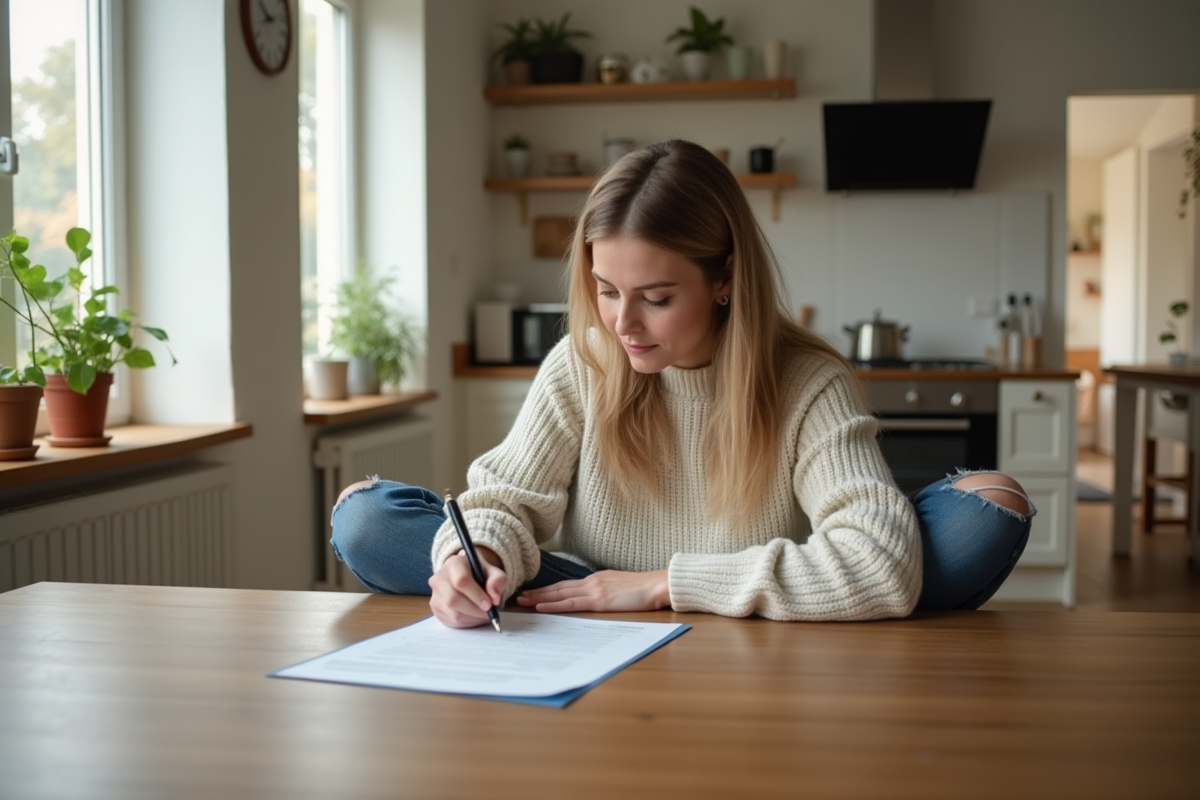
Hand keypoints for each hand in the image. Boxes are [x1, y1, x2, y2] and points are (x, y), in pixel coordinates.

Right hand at [428, 547, 507, 627]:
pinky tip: (474, 615)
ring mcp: (435, 594)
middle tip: (488, 613)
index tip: (490, 604)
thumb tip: (494, 597)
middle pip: (453, 599)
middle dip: (475, 610)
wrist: (469, 578)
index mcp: (454, 563)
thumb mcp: (494, 573)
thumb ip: (498, 581)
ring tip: (483, 614)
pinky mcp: (435, 608)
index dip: (476, 595)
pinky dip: (467, 622)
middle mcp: (440, 577)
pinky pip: (451, 621)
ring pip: (453, 613)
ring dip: (472, 618)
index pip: (461, 580)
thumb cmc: (482, 575)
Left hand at [515, 570, 669, 613]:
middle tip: (518, 596)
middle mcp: (592, 582)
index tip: (533, 592)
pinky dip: (553, 604)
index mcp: (597, 579)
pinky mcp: (599, 601)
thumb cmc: (644, 589)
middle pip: (558, 587)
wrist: (657, 585)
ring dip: (539, 597)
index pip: (567, 585)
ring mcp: (594, 590)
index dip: (549, 589)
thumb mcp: (621, 587)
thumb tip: (599, 599)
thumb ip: (607, 591)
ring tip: (522, 601)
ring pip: (559, 594)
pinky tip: (541, 606)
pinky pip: (571, 603)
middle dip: (537, 592)